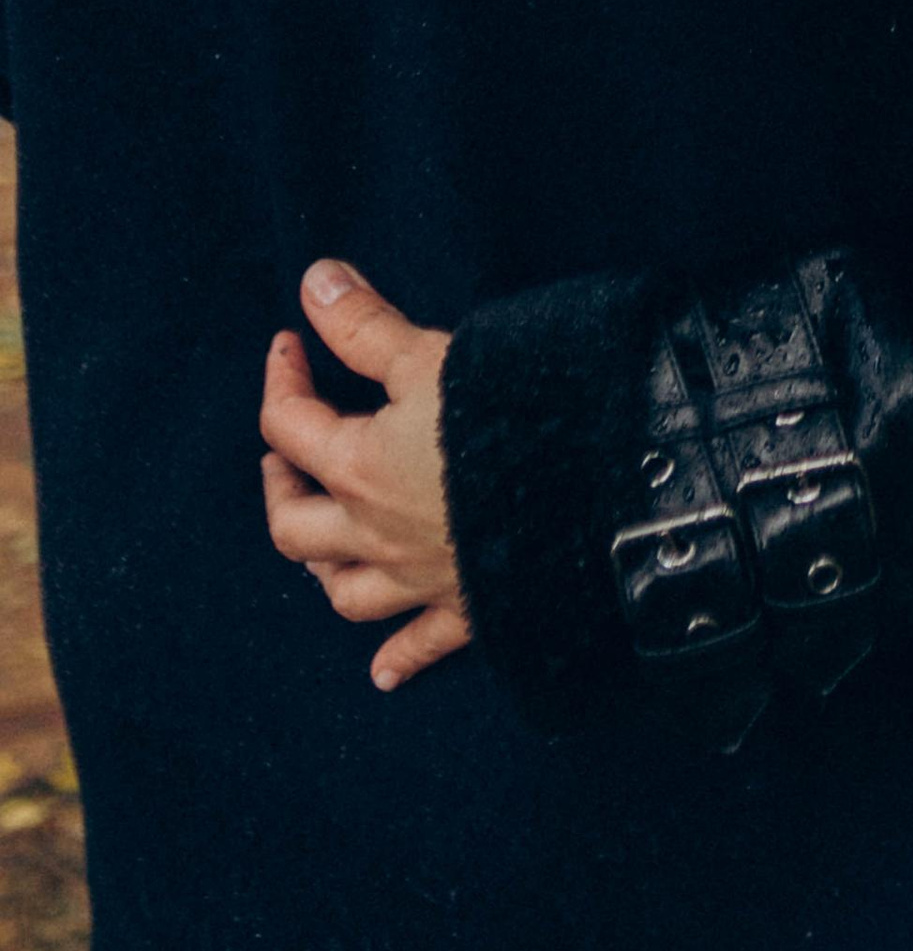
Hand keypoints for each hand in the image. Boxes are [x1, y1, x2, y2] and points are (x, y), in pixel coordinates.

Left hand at [260, 260, 471, 691]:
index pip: (290, 422)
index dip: (282, 375)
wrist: (592, 491)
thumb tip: (314, 279)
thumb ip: (366, 325)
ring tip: (321, 543)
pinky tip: (383, 671)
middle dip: (281, 484)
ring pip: (342, 591)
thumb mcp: (432, 357)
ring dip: (321, 568)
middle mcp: (373, 533)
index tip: (289, 340)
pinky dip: (399, 656)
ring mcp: (417, 578)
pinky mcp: (466, 607)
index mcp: (358, 468)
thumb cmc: (508, 417)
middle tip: (284, 453)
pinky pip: (421, 644)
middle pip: (294, 524)